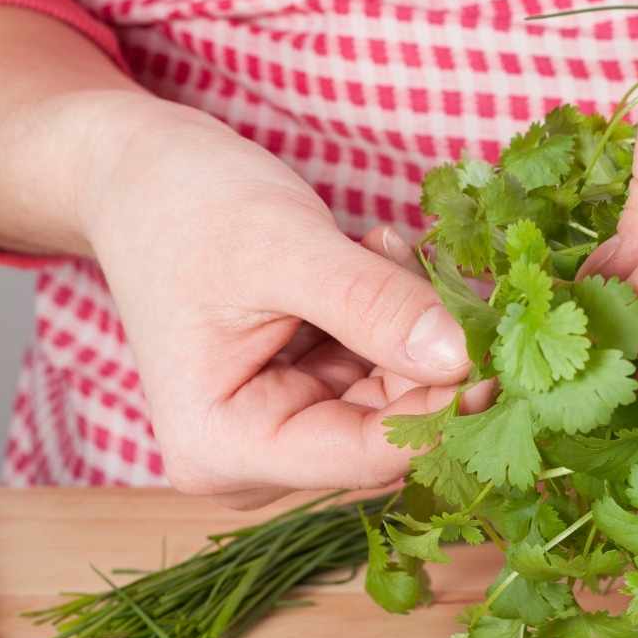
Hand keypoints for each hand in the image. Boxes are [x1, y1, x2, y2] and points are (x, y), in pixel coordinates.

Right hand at [79, 101, 472, 506]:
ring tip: (380, 248)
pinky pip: (381, 373)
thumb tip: (462, 361)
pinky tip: (372, 260)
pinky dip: (394, 319)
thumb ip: (372, 307)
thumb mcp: (283, 248)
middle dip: (429, 356)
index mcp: (224, 448)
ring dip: (413, 327)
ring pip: (395, 398)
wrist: (137, 176)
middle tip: (439, 271)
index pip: (366, 456)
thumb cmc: (185, 206)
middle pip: (387, 431)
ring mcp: (280, 433)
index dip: (444, 410)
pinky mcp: (304, 399)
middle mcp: (251, 462)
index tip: (501, 352)